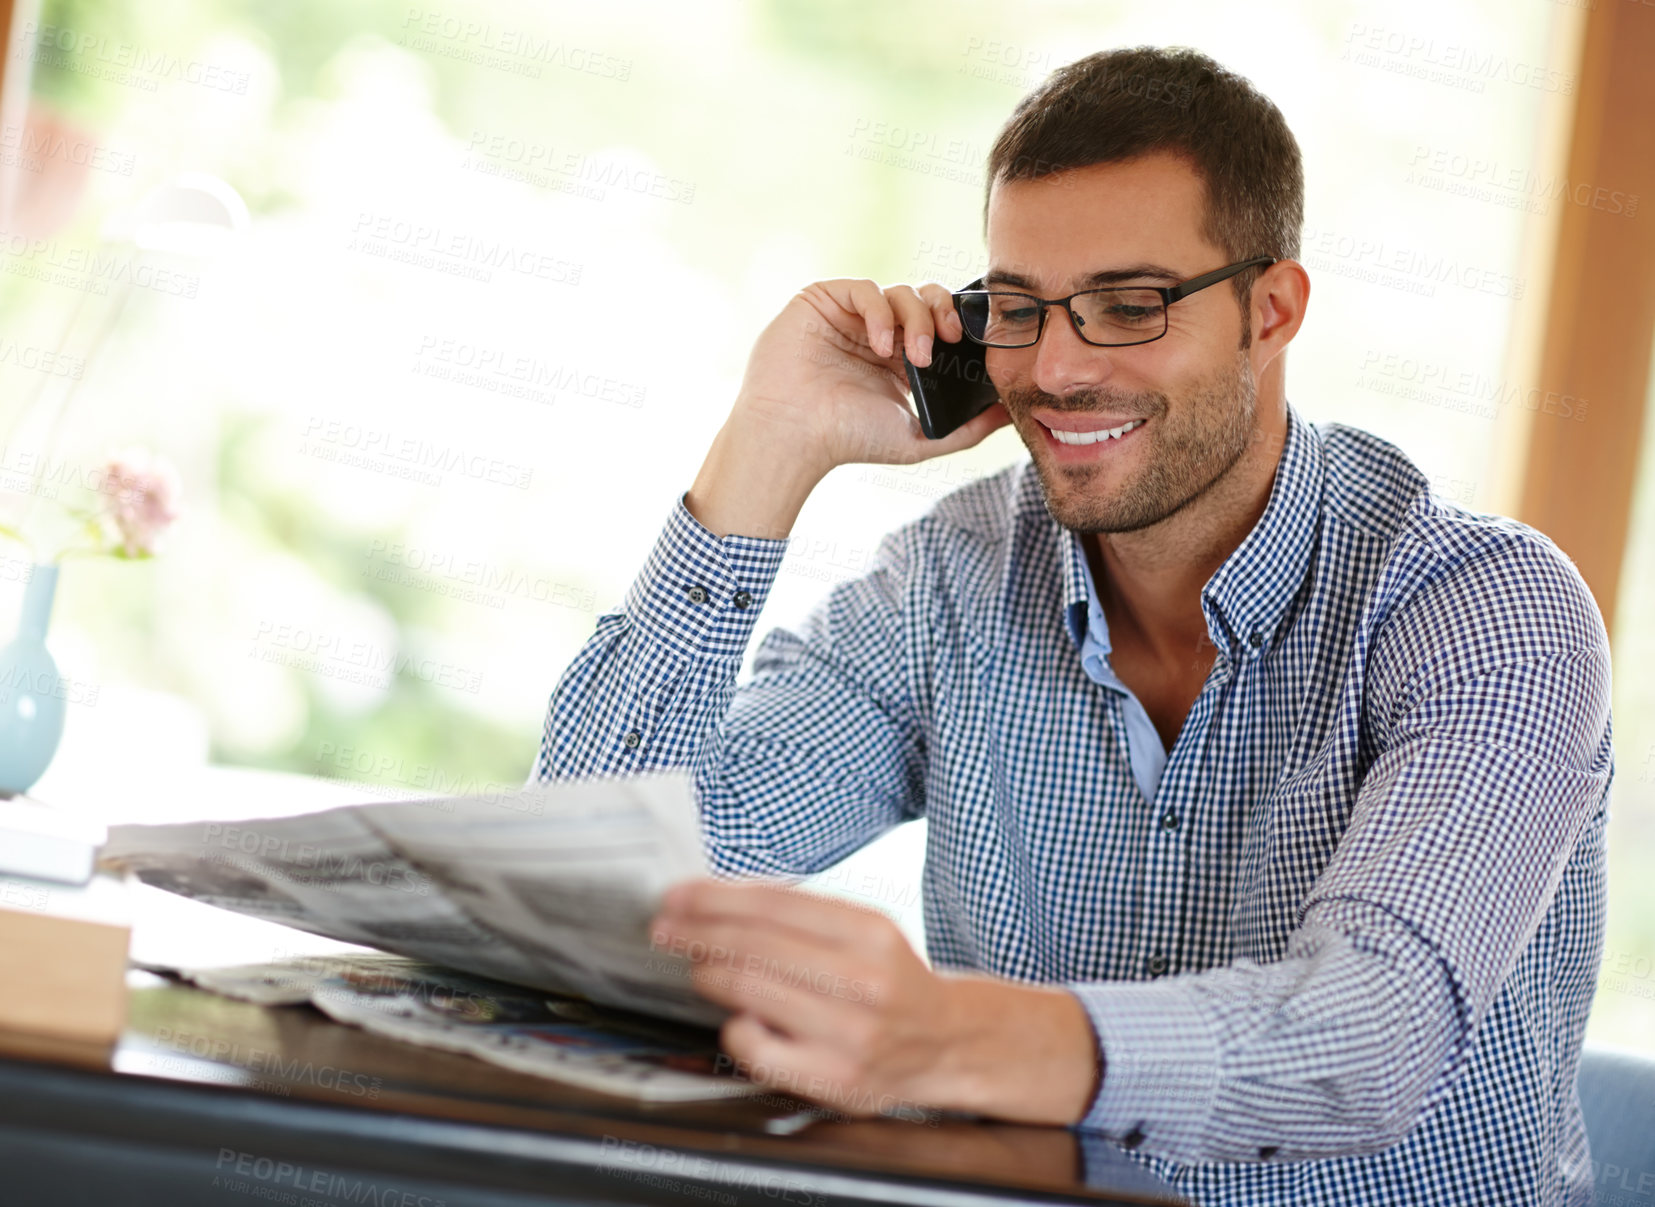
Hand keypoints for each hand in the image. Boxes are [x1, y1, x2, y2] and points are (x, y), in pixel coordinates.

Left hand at [648, 879, 1098, 1125]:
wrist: (944, 1042)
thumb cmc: (890, 980)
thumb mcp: (863, 929)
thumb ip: (801, 914)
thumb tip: (719, 899)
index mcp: (870, 932)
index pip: (772, 905)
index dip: (714, 898)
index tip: (678, 895)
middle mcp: (864, 982)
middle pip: (754, 947)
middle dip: (696, 933)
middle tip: (665, 928)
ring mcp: (850, 1034)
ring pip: (751, 992)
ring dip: (707, 973)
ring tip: (695, 965)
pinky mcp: (836, 1079)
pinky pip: (758, 1050)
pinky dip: (733, 1028)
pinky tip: (733, 1017)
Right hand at [684, 280, 1011, 538]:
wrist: (795, 436)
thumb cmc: (848, 440)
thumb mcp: (919, 437)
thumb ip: (966, 429)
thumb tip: (1009, 417)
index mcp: (898, 357)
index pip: (938, 323)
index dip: (959, 325)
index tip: (972, 344)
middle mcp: (876, 331)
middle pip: (925, 299)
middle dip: (944, 313)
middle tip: (951, 339)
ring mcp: (849, 314)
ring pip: (900, 292)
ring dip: (917, 319)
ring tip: (914, 357)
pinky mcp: (823, 300)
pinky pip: (866, 289)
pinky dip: (882, 312)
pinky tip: (882, 345)